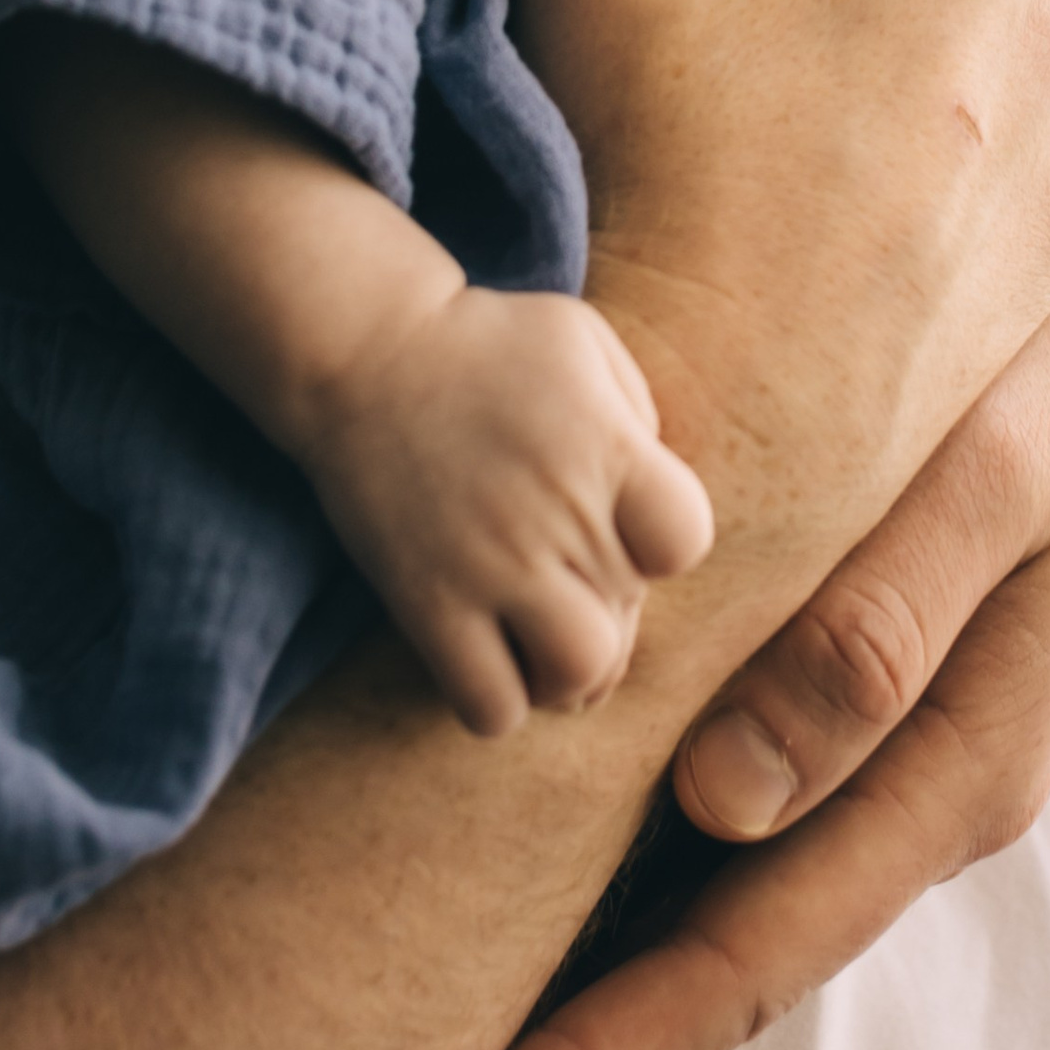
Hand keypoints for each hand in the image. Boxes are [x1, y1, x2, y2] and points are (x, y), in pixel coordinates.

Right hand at [300, 286, 714, 739]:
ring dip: (571, 668)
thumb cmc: (484, 341)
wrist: (364, 351)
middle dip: (611, 600)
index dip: (665, 541)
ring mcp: (493, 566)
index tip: (624, 519)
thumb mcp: (582, 342)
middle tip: (566, 569)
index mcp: (606, 444)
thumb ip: (637, 416)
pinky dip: (499, 700)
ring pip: (580, 674)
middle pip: (632, 610)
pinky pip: (492, 708)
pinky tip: (488, 653)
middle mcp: (559, 513)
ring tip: (543, 632)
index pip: (685, 539)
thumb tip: (652, 502)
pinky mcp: (430, 607)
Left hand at [419, 200, 1049, 1049]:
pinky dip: (658, 873)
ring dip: (612, 973)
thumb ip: (874, 633)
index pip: (750, 960)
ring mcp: (910, 764)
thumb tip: (723, 801)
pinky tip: (567, 871)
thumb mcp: (993, 483)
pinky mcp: (887, 708)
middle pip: (732, 965)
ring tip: (461, 1024)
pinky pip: (759, 825)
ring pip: (740, 903)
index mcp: (958, 774)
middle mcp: (929, 799)